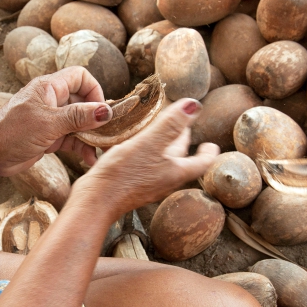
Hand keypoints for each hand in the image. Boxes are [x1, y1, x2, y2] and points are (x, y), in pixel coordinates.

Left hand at [0, 67, 113, 175]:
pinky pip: (72, 139)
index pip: (80, 77)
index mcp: (50, 87)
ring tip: (102, 150)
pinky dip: (81, 148)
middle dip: (97, 118)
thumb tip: (106, 111)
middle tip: (109, 134)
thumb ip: (78, 117)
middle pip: (83, 102)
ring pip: (79, 123)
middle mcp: (52, 100)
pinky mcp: (49, 137)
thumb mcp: (49, 123)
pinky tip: (89, 159)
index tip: (100, 110)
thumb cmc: (12, 132)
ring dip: (91, 136)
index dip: (94, 90)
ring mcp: (51, 120)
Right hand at [73, 99, 219, 218]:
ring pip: (161, 161)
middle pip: (180, 159)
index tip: (211, 144)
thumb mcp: (149, 143)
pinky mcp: (131, 184)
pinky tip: (133, 144)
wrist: (96, 201)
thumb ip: (171, 124)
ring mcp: (147, 183)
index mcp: (176, 172)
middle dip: (182, 140)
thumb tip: (195, 105)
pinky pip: (144, 164)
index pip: (201, 162)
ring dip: (163, 145)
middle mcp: (165, 180)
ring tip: (158, 131)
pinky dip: (144, 151)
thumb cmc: (123, 174)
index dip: (209, 152)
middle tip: (183, 125)